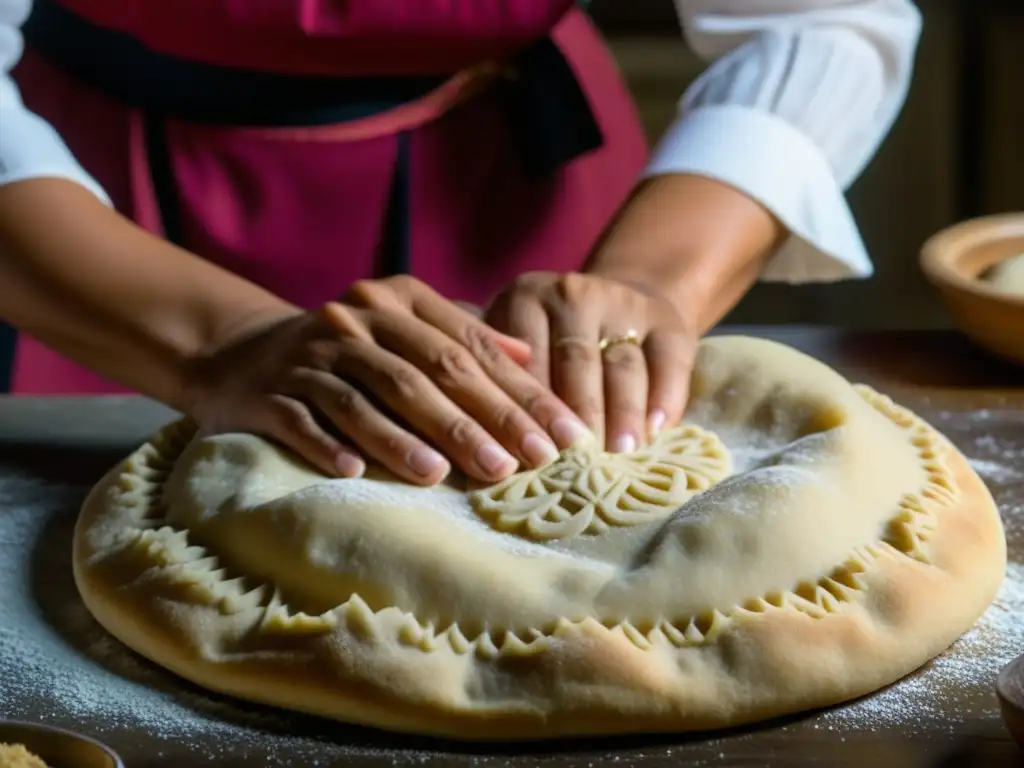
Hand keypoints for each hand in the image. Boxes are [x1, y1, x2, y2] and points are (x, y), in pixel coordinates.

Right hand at [185, 276, 589, 484]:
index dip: (520, 393)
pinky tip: (353, 472)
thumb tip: (531, 359)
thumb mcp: (404, 327)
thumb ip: (463, 337)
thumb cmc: (349, 350)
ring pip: (364, 399)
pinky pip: (300, 419)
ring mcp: (309, 357)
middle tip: (522, 463)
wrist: (245, 354)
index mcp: (396, 301)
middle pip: (425, 374)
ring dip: (404, 439)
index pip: (469, 349)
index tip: (563, 436)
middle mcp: (354, 322)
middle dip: (477, 421)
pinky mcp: (268, 392)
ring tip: (445, 475)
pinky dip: (326, 444)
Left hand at [485, 272, 697, 451]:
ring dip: (622, 411)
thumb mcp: (510, 345)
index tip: (529, 455)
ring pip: (622, 363)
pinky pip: (668, 360)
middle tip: (577, 462)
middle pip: (576, 360)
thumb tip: (466, 440)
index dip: (528, 409)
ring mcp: (623, 303)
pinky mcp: (666, 319)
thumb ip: (491, 380)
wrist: (617, 304)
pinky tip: (657, 431)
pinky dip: (664, 396)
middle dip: (578, 415)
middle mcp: (573, 294)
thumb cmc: (547, 345)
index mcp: (524, 299)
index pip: (526, 359)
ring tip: (620, 454)